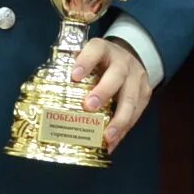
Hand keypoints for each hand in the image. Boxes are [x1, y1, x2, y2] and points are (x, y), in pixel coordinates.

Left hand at [73, 36, 152, 153]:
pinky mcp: (145, 93)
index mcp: (104, 50)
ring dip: (119, 120)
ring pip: (130, 98)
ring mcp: (137, 77)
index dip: (85, 61)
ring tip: (107, 137)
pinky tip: (112, 143)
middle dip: (104, 92)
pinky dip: (124, 130)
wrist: (129, 57)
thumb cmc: (101, 62)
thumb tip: (48, 92)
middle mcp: (123, 62)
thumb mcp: (88, 58)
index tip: (74, 76)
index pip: (96, 50)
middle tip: (89, 107)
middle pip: (116, 75)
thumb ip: (72, 68)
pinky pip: (136, 113)